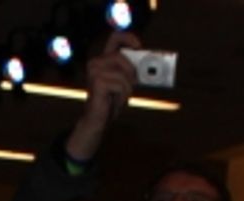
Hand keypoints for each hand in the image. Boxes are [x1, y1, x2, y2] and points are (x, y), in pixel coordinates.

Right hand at [65, 30, 138, 162]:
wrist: (98, 120)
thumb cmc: (111, 100)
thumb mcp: (124, 80)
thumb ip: (132, 67)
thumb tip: (149, 58)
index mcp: (102, 59)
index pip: (115, 37)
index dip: (129, 37)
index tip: (139, 47)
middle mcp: (95, 62)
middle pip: (122, 57)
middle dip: (131, 71)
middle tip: (132, 84)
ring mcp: (94, 72)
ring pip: (123, 73)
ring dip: (127, 87)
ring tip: (120, 96)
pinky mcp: (97, 82)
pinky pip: (121, 84)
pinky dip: (122, 95)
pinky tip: (115, 101)